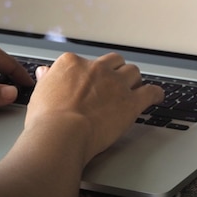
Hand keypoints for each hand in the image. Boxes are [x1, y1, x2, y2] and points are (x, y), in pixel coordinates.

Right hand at [25, 52, 163, 164]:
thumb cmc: (46, 120)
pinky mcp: (131, 101)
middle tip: (115, 83)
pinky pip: (151, 92)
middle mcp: (96, 69)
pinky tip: (156, 97)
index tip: (91, 83)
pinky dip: (156, 94)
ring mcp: (116, 84)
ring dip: (134, 80)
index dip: (90, 74)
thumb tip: (46, 72)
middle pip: (114, 62)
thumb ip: (48, 79)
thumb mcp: (40, 93)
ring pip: (133, 72)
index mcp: (73, 64)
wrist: (61, 134)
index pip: (86, 62)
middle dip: (116, 71)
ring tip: (134, 89)